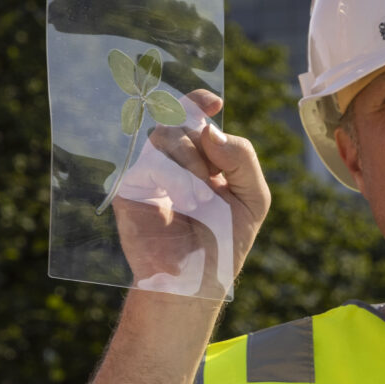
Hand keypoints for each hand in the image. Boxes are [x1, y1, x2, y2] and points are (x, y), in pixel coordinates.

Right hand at [111, 90, 270, 297]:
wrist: (194, 282)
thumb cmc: (225, 242)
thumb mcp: (253, 199)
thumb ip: (242, 159)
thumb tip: (209, 128)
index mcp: (204, 157)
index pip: (196, 115)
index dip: (199, 102)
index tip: (215, 103)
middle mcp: (174, 159)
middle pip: (183, 120)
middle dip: (202, 144)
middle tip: (212, 179)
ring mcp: (151, 170)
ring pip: (165, 134)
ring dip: (190, 161)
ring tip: (199, 198)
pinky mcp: (131, 187)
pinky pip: (151, 161)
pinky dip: (174, 177)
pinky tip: (183, 199)